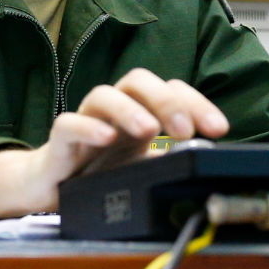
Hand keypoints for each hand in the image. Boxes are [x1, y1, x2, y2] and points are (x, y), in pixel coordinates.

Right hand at [0, 68, 228, 218]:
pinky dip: (88, 127)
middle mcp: (114, 110)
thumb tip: (207, 162)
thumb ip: (169, 161)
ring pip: (104, 94)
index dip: (197, 103)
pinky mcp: (59, 140)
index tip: (219, 129)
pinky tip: (106, 138)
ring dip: (129, 108)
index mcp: (139, 112)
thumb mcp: (142, 168)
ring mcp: (86, 120)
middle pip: (138, 81)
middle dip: (166, 101)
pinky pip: (69, 123)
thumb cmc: (98, 172)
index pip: (170, 89)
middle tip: (185, 129)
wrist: (50, 188)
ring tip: (149, 130)